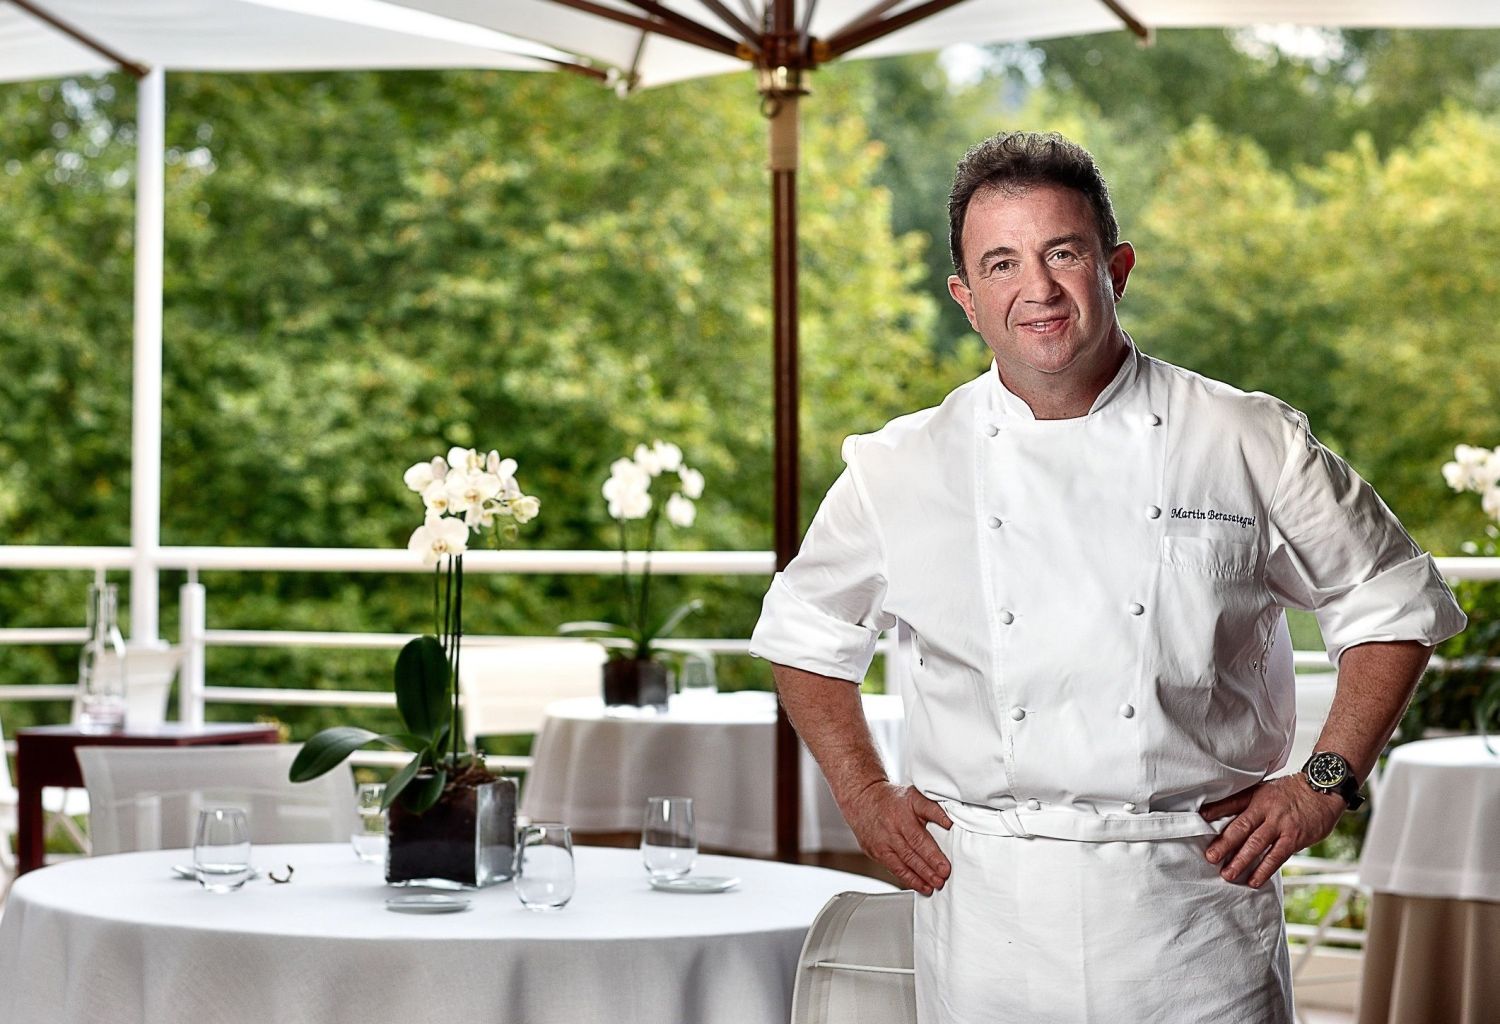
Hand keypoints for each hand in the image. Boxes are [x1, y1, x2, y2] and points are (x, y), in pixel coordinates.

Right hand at [842, 782, 952, 894]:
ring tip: (933, 886)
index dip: (932, 855)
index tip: (945, 867)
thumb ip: (932, 809)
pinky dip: (907, 878)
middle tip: (942, 880)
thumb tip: (949, 822)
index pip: (918, 838)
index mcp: (902, 815)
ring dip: (918, 878)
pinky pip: (893, 868)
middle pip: (910, 854)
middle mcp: (890, 830)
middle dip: (928, 870)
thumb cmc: (892, 799)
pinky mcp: (874, 852)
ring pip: (901, 864)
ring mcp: (880, 843)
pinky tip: (919, 885)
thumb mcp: (914, 795)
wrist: (862, 798)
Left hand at [1200, 776, 1344, 888]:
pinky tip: (1254, 880)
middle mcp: (1268, 810)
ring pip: (1257, 845)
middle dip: (1224, 844)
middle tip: (1210, 858)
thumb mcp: (1264, 789)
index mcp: (1257, 797)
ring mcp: (1281, 825)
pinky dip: (1264, 870)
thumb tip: (1215, 811)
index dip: (1216, 812)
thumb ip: (1242, 800)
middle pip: (1242, 828)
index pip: (1233, 804)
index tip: (1200, 822)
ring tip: (1228, 874)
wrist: (1323, 790)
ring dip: (1241, 861)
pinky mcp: (1294, 839)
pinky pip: (1277, 857)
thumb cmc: (1290, 791)